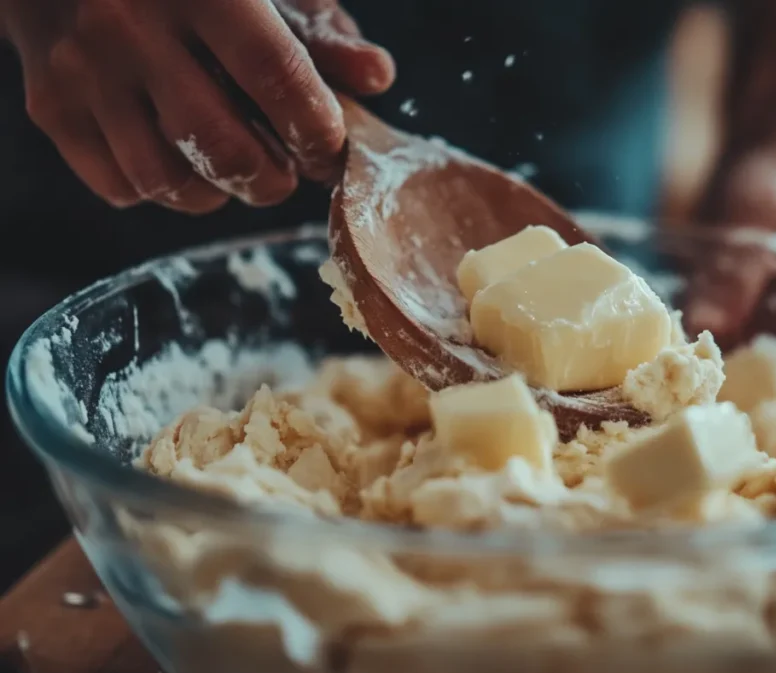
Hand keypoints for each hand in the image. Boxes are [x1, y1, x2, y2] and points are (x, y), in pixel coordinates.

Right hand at [0, 0, 394, 212]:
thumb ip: (318, 30)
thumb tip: (376, 78)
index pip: (276, 75)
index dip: (315, 129)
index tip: (328, 150)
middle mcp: (131, 25)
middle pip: (223, 148)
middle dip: (271, 181)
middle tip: (283, 173)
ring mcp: (82, 70)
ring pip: (167, 181)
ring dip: (216, 194)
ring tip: (230, 169)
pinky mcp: (50, 106)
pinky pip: (120, 186)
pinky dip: (161, 191)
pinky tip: (176, 160)